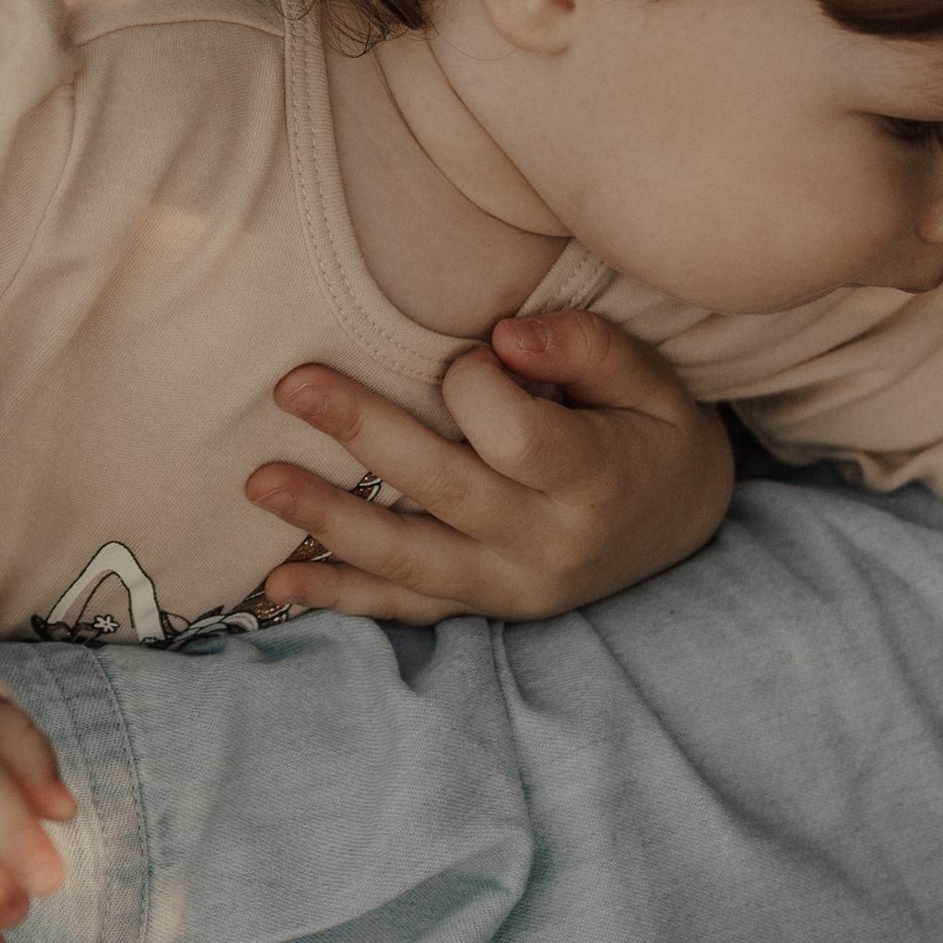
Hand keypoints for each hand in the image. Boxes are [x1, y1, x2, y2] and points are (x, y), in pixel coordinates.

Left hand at [245, 311, 735, 623]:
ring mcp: (510, 585)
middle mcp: (548, 543)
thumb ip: (586, 347)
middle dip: (363, 433)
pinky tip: (276, 583)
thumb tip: (506, 335)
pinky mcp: (483, 607)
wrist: (682, 526)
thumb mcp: (652, 381)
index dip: (477, 383)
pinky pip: (405, 605)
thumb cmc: (654, 433)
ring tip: (260, 483)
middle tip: (291, 385)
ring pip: (409, 558)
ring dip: (327, 522)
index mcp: (594, 479)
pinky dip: (340, 596)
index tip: (472, 353)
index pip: (513, 434)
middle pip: (442, 489)